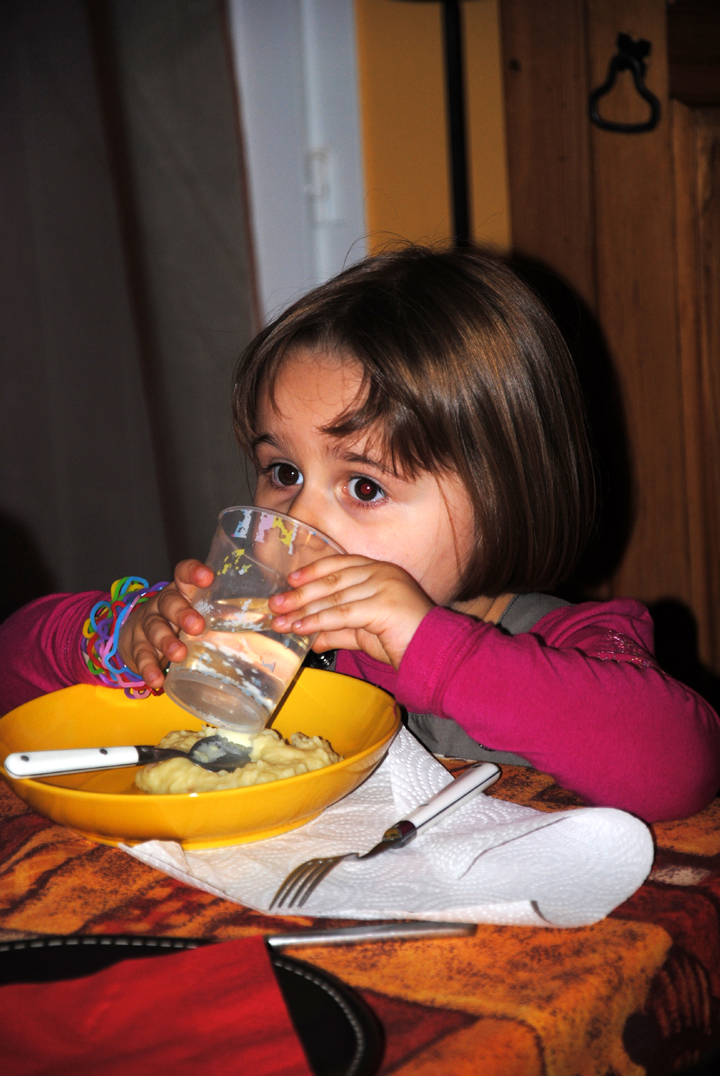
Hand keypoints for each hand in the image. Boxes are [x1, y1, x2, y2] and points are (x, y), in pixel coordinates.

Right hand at [118, 560, 213, 689]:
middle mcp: (162, 604)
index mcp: (182, 591)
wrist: (136, 635)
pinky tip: (156, 680)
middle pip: (169, 602)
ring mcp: (148, 624)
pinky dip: (148, 668)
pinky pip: (141, 656)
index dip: (193, 573)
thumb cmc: (181, 622)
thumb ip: (225, 615)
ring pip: (154, 628)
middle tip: (197, 626)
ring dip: (166, 642)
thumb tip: (271, 624)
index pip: (184, 574)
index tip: (207, 577)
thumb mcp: (199, 613)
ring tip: (179, 654)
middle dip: (182, 613)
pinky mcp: (137, 646)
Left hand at [268, 555, 433, 668]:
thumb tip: (311, 638)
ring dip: (304, 610)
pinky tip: (302, 629)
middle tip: (275, 605)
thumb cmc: (403, 639)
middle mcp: (381, 572)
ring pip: (334, 597)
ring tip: (282, 622)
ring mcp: (383, 585)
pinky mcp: (382, 604)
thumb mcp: (363, 632)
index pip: (339, 564)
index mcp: (378, 570)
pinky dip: (319, 621)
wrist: (433, 652)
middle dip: (300, 594)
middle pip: (331, 580)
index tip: (290, 581)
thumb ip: (338, 630)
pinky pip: (342, 613)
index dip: (313, 572)